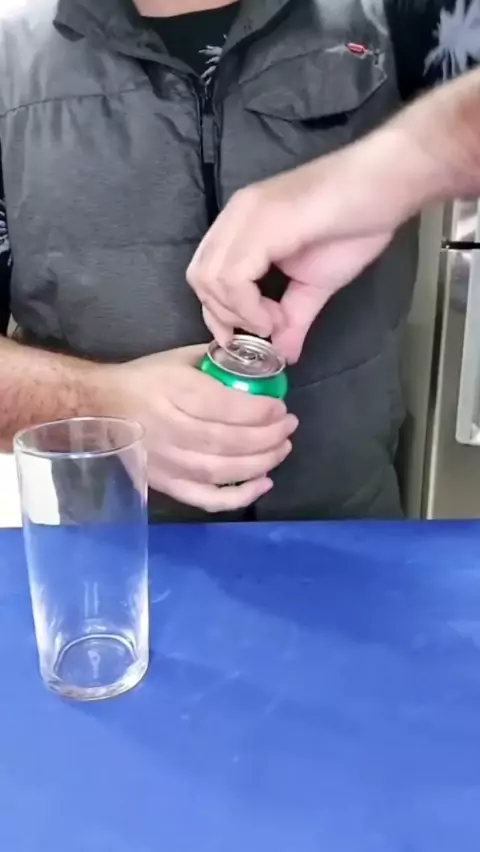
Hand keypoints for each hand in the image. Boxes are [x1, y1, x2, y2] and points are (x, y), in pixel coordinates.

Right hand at [100, 345, 297, 512]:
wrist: (99, 408)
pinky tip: (262, 483)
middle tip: (289, 427)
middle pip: (230, 441)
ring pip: (223, 470)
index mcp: (176, 392)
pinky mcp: (166, 484)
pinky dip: (238, 497)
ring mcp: (168, 462)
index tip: (281, 408)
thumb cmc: (142, 380)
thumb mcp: (177, 358)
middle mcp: (172, 429)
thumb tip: (254, 365)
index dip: (260, 411)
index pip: (227, 407)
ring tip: (281, 450)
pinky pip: (206, 498)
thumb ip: (215, 360)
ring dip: (261, 462)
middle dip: (269, 436)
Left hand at [187, 131, 413, 363]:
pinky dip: (248, 306)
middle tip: (260, 333)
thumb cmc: (354, 225)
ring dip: (239, 314)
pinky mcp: (264, 223)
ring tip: (275, 322)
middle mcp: (235, 217)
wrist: (387, 186)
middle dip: (224, 316)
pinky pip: (234, 276)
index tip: (247, 338)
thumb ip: (293, 319)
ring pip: (210, 278)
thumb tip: (285, 355)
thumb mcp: (315, 286)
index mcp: (241, 227)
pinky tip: (275, 316)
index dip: (218, 313)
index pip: (205, 273)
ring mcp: (247, 217)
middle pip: (199, 277)